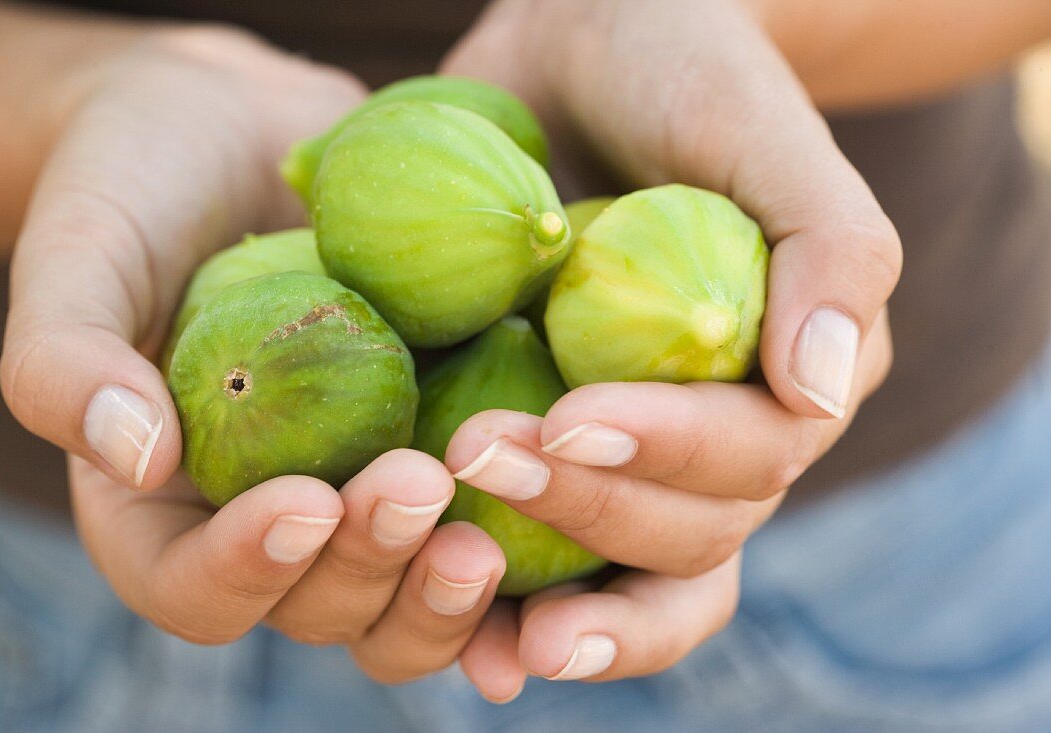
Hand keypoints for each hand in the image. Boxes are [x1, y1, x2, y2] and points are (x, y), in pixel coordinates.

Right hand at [0, 26, 505, 681]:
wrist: (240, 129)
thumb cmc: (140, 181)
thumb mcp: (81, 250)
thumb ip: (66, 355)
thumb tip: (128, 454)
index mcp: (165, 507)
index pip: (193, 586)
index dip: (246, 573)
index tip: (305, 502)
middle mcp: (267, 516)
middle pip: (318, 606)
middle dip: (369, 568)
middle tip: (416, 486)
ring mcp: (356, 487)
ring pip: (404, 595)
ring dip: (444, 585)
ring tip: (483, 523)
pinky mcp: (429, 446)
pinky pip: (471, 521)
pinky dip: (513, 545)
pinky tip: (560, 516)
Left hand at [442, 0, 900, 699]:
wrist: (585, 56)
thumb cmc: (684, 76)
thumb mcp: (763, 132)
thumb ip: (831, 250)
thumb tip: (821, 394)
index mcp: (788, 384)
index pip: (748, 460)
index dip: (665, 457)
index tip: (567, 421)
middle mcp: (717, 440)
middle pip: (684, 534)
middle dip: (588, 511)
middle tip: (478, 457)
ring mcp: (632, 455)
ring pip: (622, 569)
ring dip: (544, 587)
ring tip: (451, 570)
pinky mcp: (551, 450)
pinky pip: (540, 551)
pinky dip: (501, 602)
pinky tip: (454, 628)